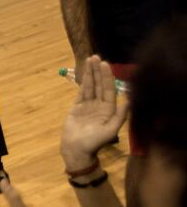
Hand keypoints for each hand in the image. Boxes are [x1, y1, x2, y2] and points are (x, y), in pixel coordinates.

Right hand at [60, 55, 127, 171]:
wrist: (77, 150)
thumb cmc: (94, 142)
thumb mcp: (110, 130)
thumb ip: (120, 116)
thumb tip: (129, 101)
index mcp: (109, 109)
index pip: (109, 89)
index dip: (107, 76)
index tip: (105, 64)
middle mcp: (100, 104)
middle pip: (100, 84)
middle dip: (98, 71)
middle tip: (96, 57)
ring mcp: (88, 104)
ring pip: (90, 85)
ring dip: (90, 73)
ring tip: (89, 59)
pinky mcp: (77, 106)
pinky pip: (81, 91)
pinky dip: (83, 81)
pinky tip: (84, 73)